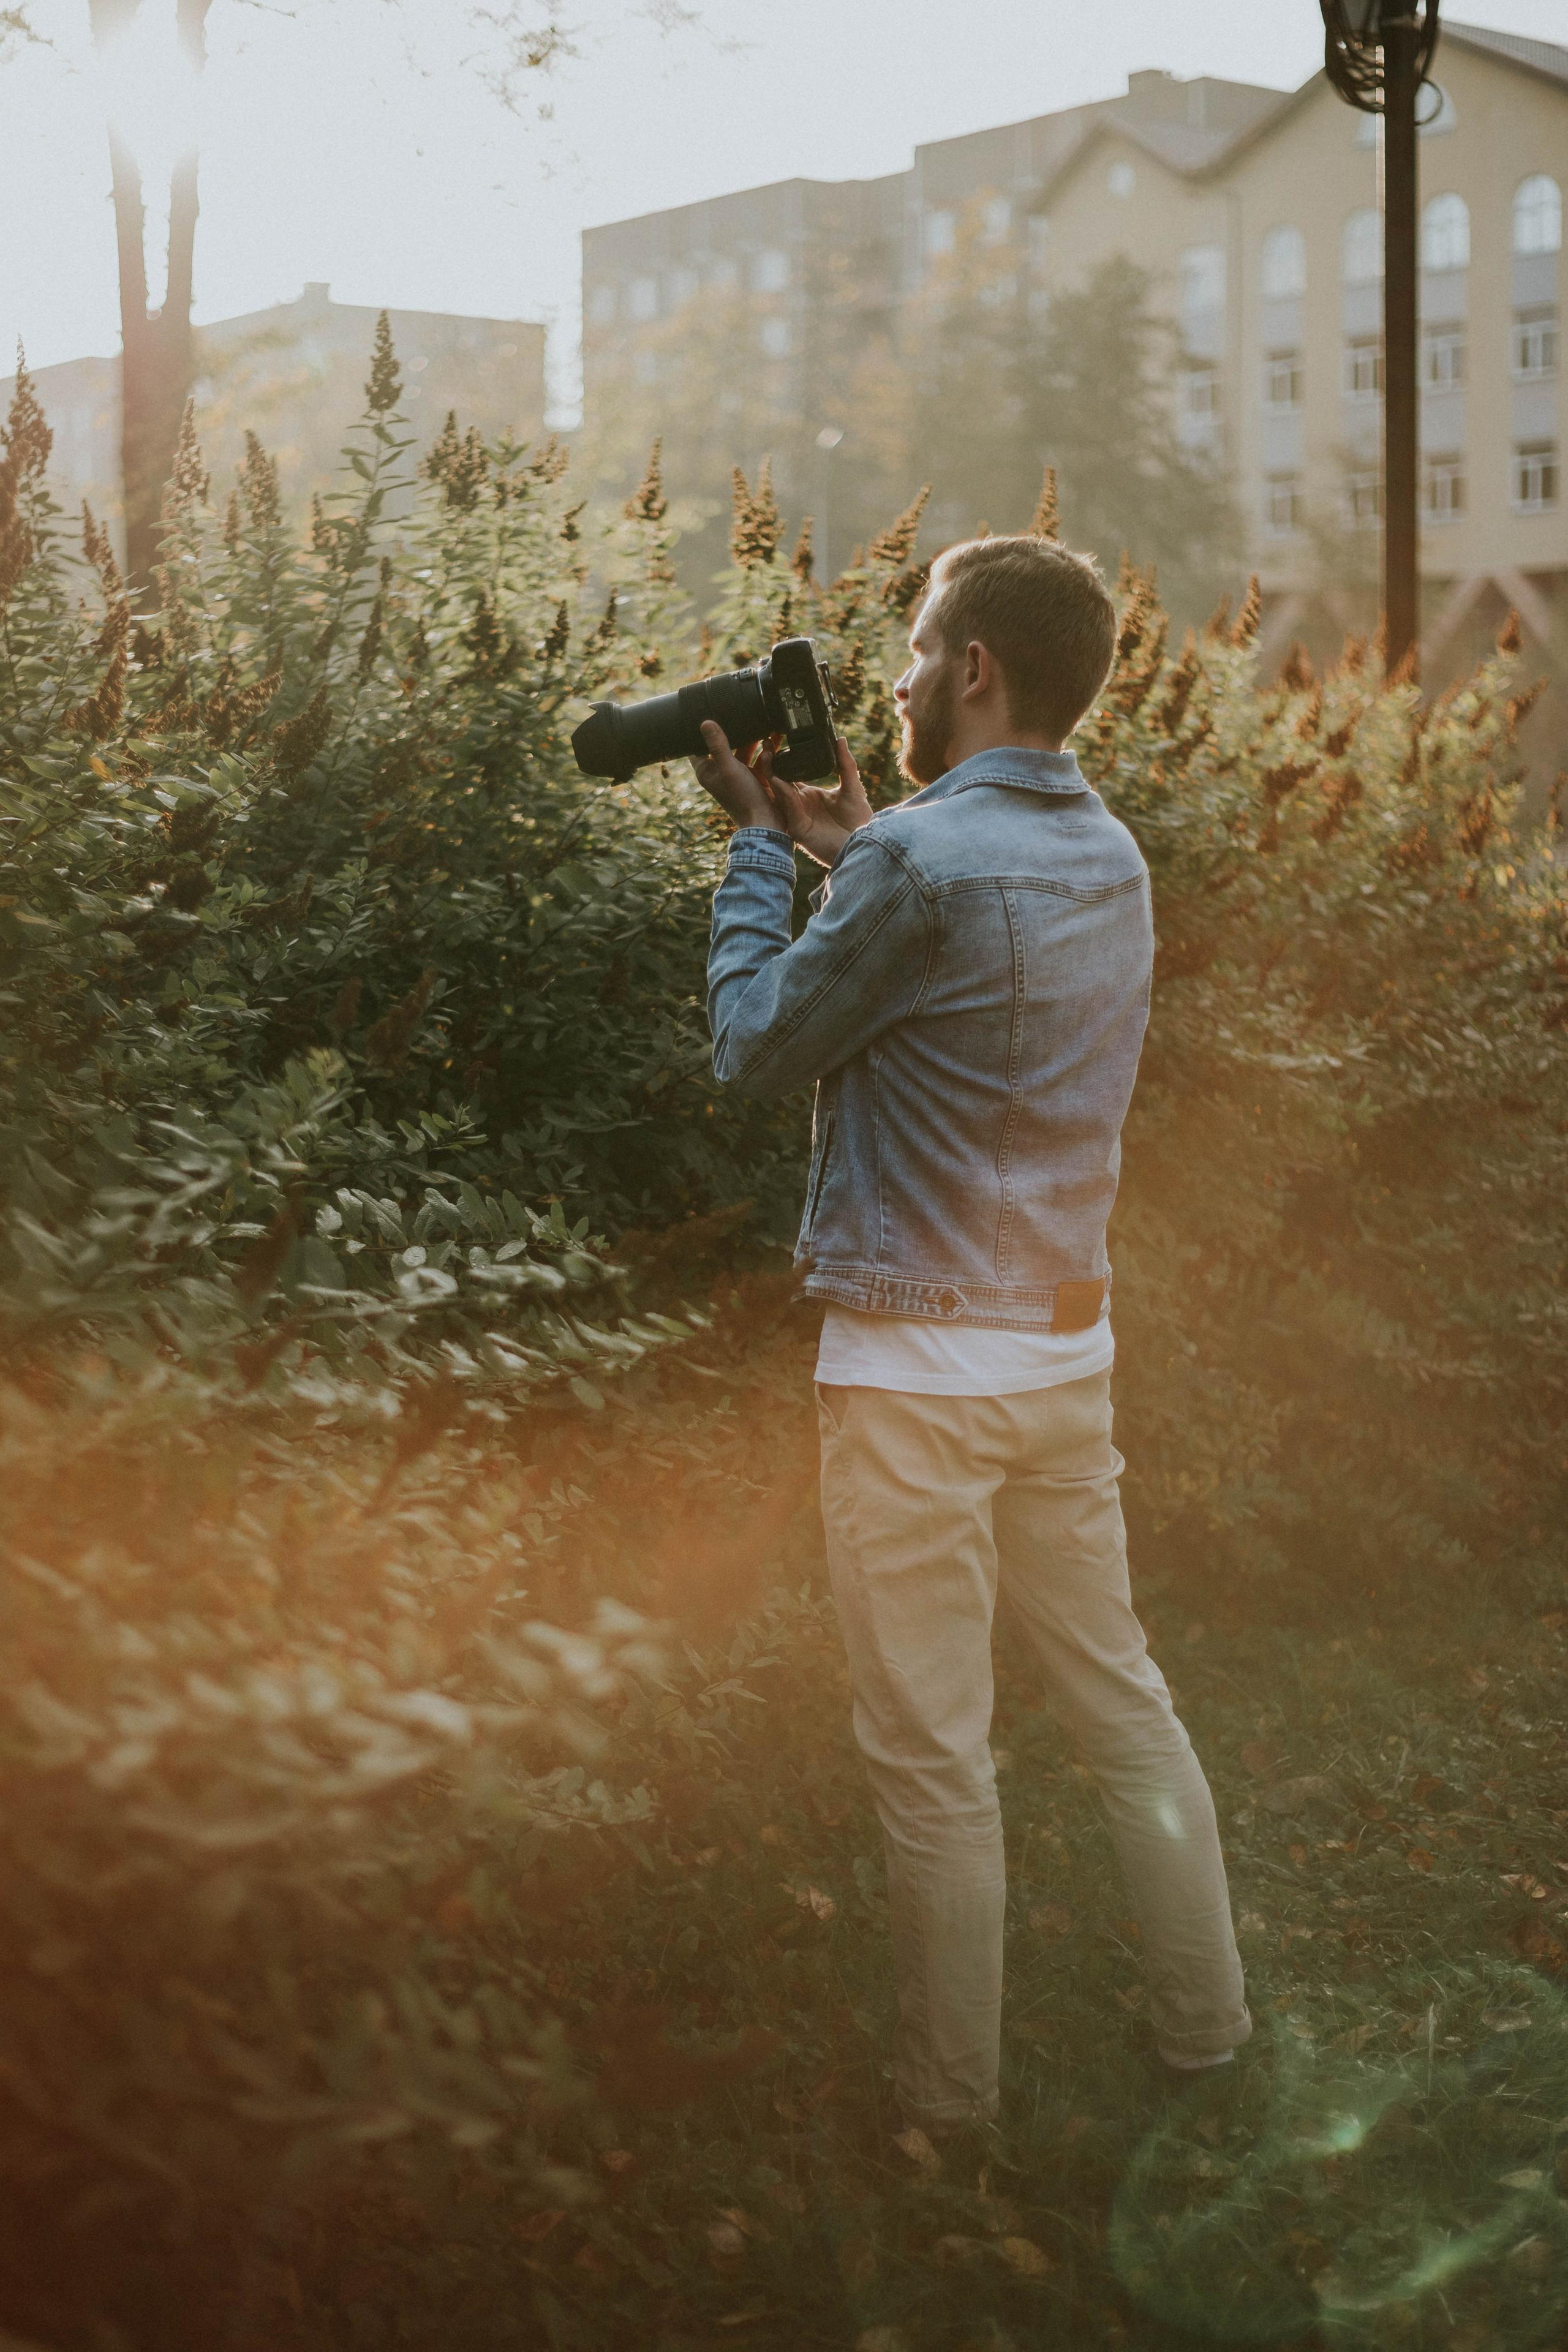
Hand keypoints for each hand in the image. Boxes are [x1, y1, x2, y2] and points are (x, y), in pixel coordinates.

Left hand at [689, 721, 786, 831]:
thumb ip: (718, 745)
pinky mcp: (754, 777)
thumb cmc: (743, 799)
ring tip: (761, 723)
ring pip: (744, 749)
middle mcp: (721, 772)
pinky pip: (758, 758)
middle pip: (724, 744)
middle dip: (733, 731)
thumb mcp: (729, 768)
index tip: (708, 715)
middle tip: (739, 713)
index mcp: (707, 771)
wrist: (766, 822)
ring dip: (753, 739)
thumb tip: (705, 723)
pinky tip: (771, 739)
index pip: (697, 747)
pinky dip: (765, 750)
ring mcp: (738, 774)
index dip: (700, 733)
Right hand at [765, 735, 873, 867]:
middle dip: (770, 764)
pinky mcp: (798, 828)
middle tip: (765, 743)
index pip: (790, 775)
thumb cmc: (858, 820)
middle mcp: (799, 805)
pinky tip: (778, 779)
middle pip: (779, 782)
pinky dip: (783, 793)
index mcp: (808, 796)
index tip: (774, 742)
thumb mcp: (852, 787)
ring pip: (779, 793)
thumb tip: (840, 739)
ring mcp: (796, 816)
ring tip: (767, 756)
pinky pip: (788, 807)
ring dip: (772, 775)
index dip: (782, 760)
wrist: (863, 843)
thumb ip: (846, 764)